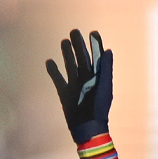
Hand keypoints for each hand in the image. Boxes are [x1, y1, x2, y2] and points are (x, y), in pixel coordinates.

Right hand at [44, 29, 111, 144]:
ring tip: (63, 41)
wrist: (87, 127)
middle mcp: (86, 77)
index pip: (97, 56)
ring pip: (70, 65)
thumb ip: (106, 69)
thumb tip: (108, 50)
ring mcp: (74, 85)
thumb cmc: (99, 108)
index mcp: (98, 75)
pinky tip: (49, 61)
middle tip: (74, 31)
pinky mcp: (64, 93)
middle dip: (78, 45)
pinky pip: (58, 79)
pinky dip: (53, 71)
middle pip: (81, 57)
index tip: (93, 32)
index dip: (95, 44)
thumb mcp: (104, 87)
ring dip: (67, 54)